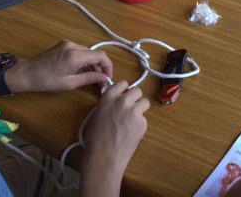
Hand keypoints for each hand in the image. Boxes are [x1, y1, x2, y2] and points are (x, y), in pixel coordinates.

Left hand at [7, 40, 112, 92]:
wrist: (27, 73)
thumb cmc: (46, 80)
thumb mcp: (70, 83)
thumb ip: (90, 78)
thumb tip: (104, 79)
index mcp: (75, 55)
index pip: (101, 56)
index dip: (108, 66)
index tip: (108, 77)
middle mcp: (73, 45)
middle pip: (95, 54)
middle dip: (100, 66)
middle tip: (100, 80)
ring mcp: (68, 43)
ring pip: (88, 52)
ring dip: (92, 64)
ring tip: (91, 78)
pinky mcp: (64, 45)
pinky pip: (80, 51)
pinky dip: (84, 60)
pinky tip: (82, 71)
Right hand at [80, 81, 149, 196]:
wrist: (103, 157)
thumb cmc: (95, 139)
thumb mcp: (97, 114)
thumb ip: (108, 104)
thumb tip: (117, 100)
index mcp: (108, 98)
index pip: (123, 83)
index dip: (125, 89)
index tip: (125, 94)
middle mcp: (122, 101)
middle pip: (137, 90)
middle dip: (136, 98)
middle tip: (131, 107)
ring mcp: (133, 111)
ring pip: (145, 102)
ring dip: (141, 109)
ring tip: (133, 120)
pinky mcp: (142, 123)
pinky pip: (144, 119)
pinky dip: (140, 125)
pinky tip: (131, 133)